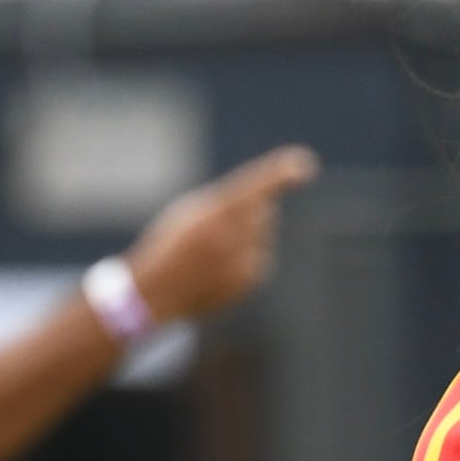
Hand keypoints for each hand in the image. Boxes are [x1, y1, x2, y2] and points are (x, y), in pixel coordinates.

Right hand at [124, 147, 321, 329]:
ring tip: (211, 253)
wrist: (155, 295)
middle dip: (248, 213)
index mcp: (215, 214)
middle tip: (213, 230)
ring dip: (244, 237)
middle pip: (263, 210)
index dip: (280, 174)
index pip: (254, 189)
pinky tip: (216, 268)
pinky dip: (243, 258)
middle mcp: (234, 239)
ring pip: (262, 234)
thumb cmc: (170, 246)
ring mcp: (244, 263)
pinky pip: (259, 257)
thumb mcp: (189, 213)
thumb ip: (226, 202)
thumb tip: (267, 206)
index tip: (304, 165)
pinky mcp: (250, 281)